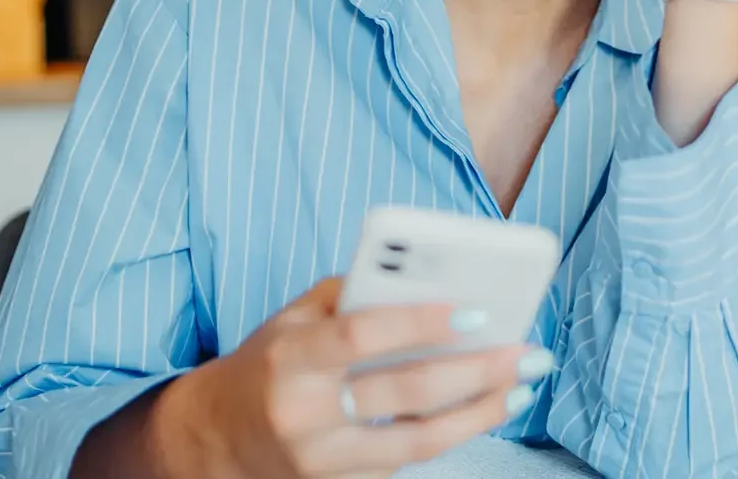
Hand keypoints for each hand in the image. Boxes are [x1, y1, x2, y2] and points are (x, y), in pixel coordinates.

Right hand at [161, 279, 547, 478]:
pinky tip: (487, 408)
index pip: (362, 335)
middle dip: (475, 370)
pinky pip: (408, 459)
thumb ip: (350, 294)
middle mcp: (306, 412)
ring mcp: (325, 459)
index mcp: (292, 357)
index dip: (420, 323)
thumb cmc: (267, 364)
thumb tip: (427, 278)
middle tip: (525, 349)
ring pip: (419, 439)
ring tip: (521, 383)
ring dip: (480, 411)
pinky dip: (453, 432)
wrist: (212, 442)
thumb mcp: (290, 319)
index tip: (475, 311)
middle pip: (405, 392)